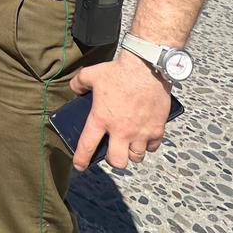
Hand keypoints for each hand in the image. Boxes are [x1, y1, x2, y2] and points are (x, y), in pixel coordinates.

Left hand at [68, 51, 173, 170]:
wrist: (147, 66)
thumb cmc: (118, 70)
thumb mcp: (91, 74)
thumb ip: (79, 84)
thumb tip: (75, 89)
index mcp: (101, 118)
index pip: (87, 146)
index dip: (82, 159)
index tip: (80, 166)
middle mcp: (121, 130)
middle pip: (117, 161)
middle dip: (113, 160)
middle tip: (113, 151)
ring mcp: (140, 131)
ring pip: (136, 157)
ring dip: (132, 153)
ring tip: (130, 144)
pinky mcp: (157, 128)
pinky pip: (153, 146)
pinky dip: (149, 145)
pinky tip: (145, 137)